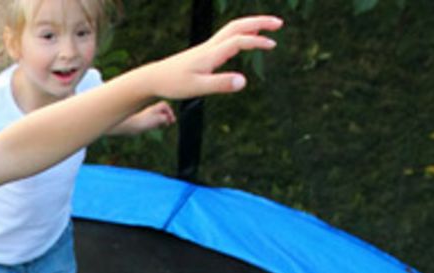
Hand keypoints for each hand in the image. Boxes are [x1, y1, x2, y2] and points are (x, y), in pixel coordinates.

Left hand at [130, 100, 175, 132]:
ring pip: (158, 117)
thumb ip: (165, 118)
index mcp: (154, 108)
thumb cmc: (144, 121)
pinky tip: (157, 128)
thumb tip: (167, 119)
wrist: (130, 126)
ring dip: (163, 120)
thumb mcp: (159, 119)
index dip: (170, 111)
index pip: (165, 105)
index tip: (171, 118)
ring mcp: (147, 116)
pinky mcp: (144, 122)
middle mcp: (151, 111)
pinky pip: (153, 122)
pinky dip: (157, 124)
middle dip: (167, 116)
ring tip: (165, 125)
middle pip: (162, 110)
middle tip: (171, 122)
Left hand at [149, 15, 282, 99]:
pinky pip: (227, 37)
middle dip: (259, 22)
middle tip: (279, 23)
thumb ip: (220, 84)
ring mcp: (207, 48)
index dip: (256, 42)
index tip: (272, 45)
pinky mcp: (204, 52)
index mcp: (210, 54)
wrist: (154, 78)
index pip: (238, 41)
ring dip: (252, 26)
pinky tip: (247, 40)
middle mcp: (210, 46)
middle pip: (237, 26)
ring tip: (270, 28)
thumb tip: (243, 81)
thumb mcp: (197, 88)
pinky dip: (242, 33)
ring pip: (232, 29)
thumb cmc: (173, 84)